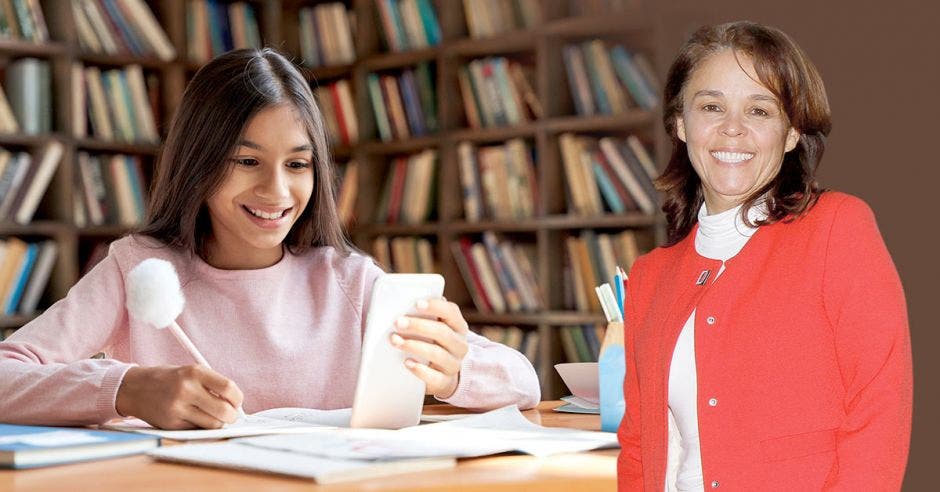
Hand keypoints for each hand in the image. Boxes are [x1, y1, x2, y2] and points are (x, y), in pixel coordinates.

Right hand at [115, 365, 243, 429]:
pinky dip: (201, 427)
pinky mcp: (171, 424)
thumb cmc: (169, 379)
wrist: (134, 388)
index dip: (238, 398)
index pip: (228, 388)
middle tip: (230, 415)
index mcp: (194, 372)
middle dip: (232, 416)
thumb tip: (236, 405)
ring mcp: (177, 408)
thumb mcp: (190, 372)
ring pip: (212, 424)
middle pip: (224, 411)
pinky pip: (197, 430)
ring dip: (218, 424)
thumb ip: (212, 385)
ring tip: (213, 417)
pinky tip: (195, 419)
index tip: (237, 402)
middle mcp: (186, 389)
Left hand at [390, 298, 468, 398]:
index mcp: (458, 326)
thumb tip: (403, 303)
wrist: (442, 374)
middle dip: (418, 326)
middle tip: (398, 322)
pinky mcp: (445, 382)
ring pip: (437, 353)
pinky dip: (419, 370)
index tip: (416, 304)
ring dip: (414, 345)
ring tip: (395, 340)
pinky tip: (407, 362)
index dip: (435, 306)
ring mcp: (454, 364)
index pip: (451, 312)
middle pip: (442, 332)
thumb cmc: (432, 344)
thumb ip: (425, 315)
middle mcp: (459, 344)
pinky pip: (434, 377)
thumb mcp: (433, 328)